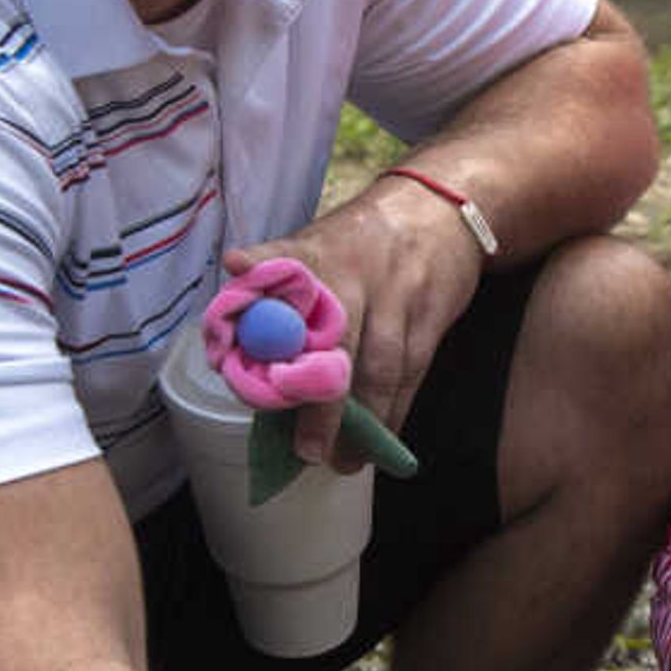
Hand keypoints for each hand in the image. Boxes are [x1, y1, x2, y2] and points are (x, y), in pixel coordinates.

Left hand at [250, 175, 480, 469]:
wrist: (440, 209)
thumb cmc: (361, 242)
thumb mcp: (316, 247)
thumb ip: (275, 286)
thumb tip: (230, 327)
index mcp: (316, 254)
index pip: (280, 270)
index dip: (259, 281)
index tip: (233, 317)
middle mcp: (355, 272)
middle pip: (338, 340)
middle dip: (322, 400)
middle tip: (306, 450)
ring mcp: (397, 294)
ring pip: (382, 365)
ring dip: (365, 421)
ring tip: (342, 462)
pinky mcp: (431, 314)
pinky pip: (414, 371)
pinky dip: (396, 410)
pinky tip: (381, 439)